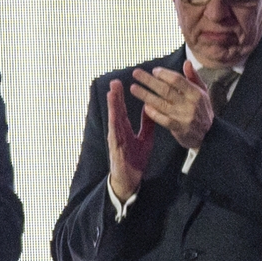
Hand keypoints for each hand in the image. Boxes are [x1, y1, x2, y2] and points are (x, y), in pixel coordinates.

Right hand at [105, 79, 156, 201]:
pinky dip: (114, 123)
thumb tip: (150, 109)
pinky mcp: (117, 148)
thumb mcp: (145, 139)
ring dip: (112, 107)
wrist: (129, 179)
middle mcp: (118, 132)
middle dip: (115, 97)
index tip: (119, 83)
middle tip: (114, 82)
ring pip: (114, 120)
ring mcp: (116, 139)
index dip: (120, 97)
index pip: (122, 110)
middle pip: (116, 111)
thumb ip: (147, 124)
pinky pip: (116, 133)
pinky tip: (114, 114)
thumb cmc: (135, 159)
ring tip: (111, 94)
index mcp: (124, 129)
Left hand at [128, 61, 215, 153]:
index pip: (177, 80)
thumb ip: (194, 77)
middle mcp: (189, 104)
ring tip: (133, 88)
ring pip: (161, 104)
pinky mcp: (178, 128)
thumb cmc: (202, 110)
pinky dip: (153, 113)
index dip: (164, 74)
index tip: (154, 70)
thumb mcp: (203, 92)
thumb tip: (186, 62)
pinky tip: (144, 106)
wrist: (209, 134)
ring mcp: (183, 116)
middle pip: (165, 90)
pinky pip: (162, 119)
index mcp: (196, 93)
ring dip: (145, 95)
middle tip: (135, 73)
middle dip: (149, 81)